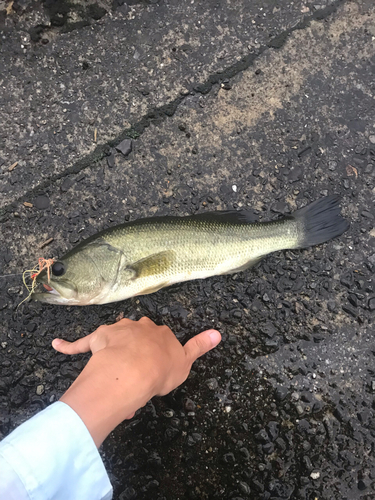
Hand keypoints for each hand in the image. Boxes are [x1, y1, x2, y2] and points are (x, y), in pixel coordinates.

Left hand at [52, 318, 220, 446]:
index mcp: (158, 332)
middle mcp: (138, 326)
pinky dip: (68, 346)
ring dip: (113, 353)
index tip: (155, 371)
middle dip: (135, 352)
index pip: (159, 339)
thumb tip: (219, 332)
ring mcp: (116, 331)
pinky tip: (56, 345)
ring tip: (115, 377)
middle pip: (136, 337)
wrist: (136, 369)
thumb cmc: (162, 369)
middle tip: (136, 377)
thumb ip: (199, 346)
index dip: (157, 355)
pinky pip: (80, 344)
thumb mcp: (186, 362)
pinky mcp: (96, 340)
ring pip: (114, 341)